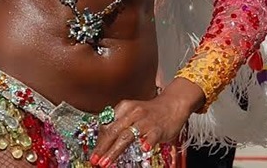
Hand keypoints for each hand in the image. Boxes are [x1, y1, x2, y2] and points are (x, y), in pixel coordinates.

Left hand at [90, 78, 204, 166]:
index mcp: (124, 107)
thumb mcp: (132, 112)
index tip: (94, 154)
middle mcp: (132, 113)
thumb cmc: (150, 112)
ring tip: (107, 162)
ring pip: (127, 136)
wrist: (172, 104)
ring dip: (115, 150)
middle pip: (114, 131)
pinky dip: (146, 143)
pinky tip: (143, 150)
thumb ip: (120, 123)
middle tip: (95, 160)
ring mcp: (145, 121)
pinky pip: (150, 136)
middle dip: (103, 148)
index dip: (99, 141)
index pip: (107, 125)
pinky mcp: (158, 128)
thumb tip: (104, 140)